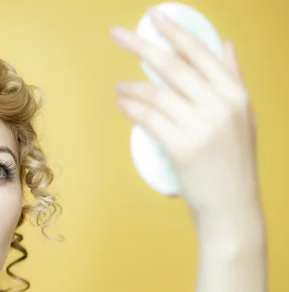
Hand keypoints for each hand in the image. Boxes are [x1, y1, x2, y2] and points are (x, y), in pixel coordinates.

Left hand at [111, 8, 259, 220]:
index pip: (201, 54)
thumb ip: (233, 78)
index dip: (175, 32)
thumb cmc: (232, 162)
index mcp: (236, 95)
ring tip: (118, 86)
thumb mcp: (243, 117)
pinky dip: (132, 108)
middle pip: (174, 67)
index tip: (155, 17)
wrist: (232, 206)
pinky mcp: (183, 147)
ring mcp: (203, 126)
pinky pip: (149, 118)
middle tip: (116, 33)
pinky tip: (122, 103)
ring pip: (157, 93)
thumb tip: (226, 43)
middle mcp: (221, 106)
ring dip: (132, 86)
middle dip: (141, 46)